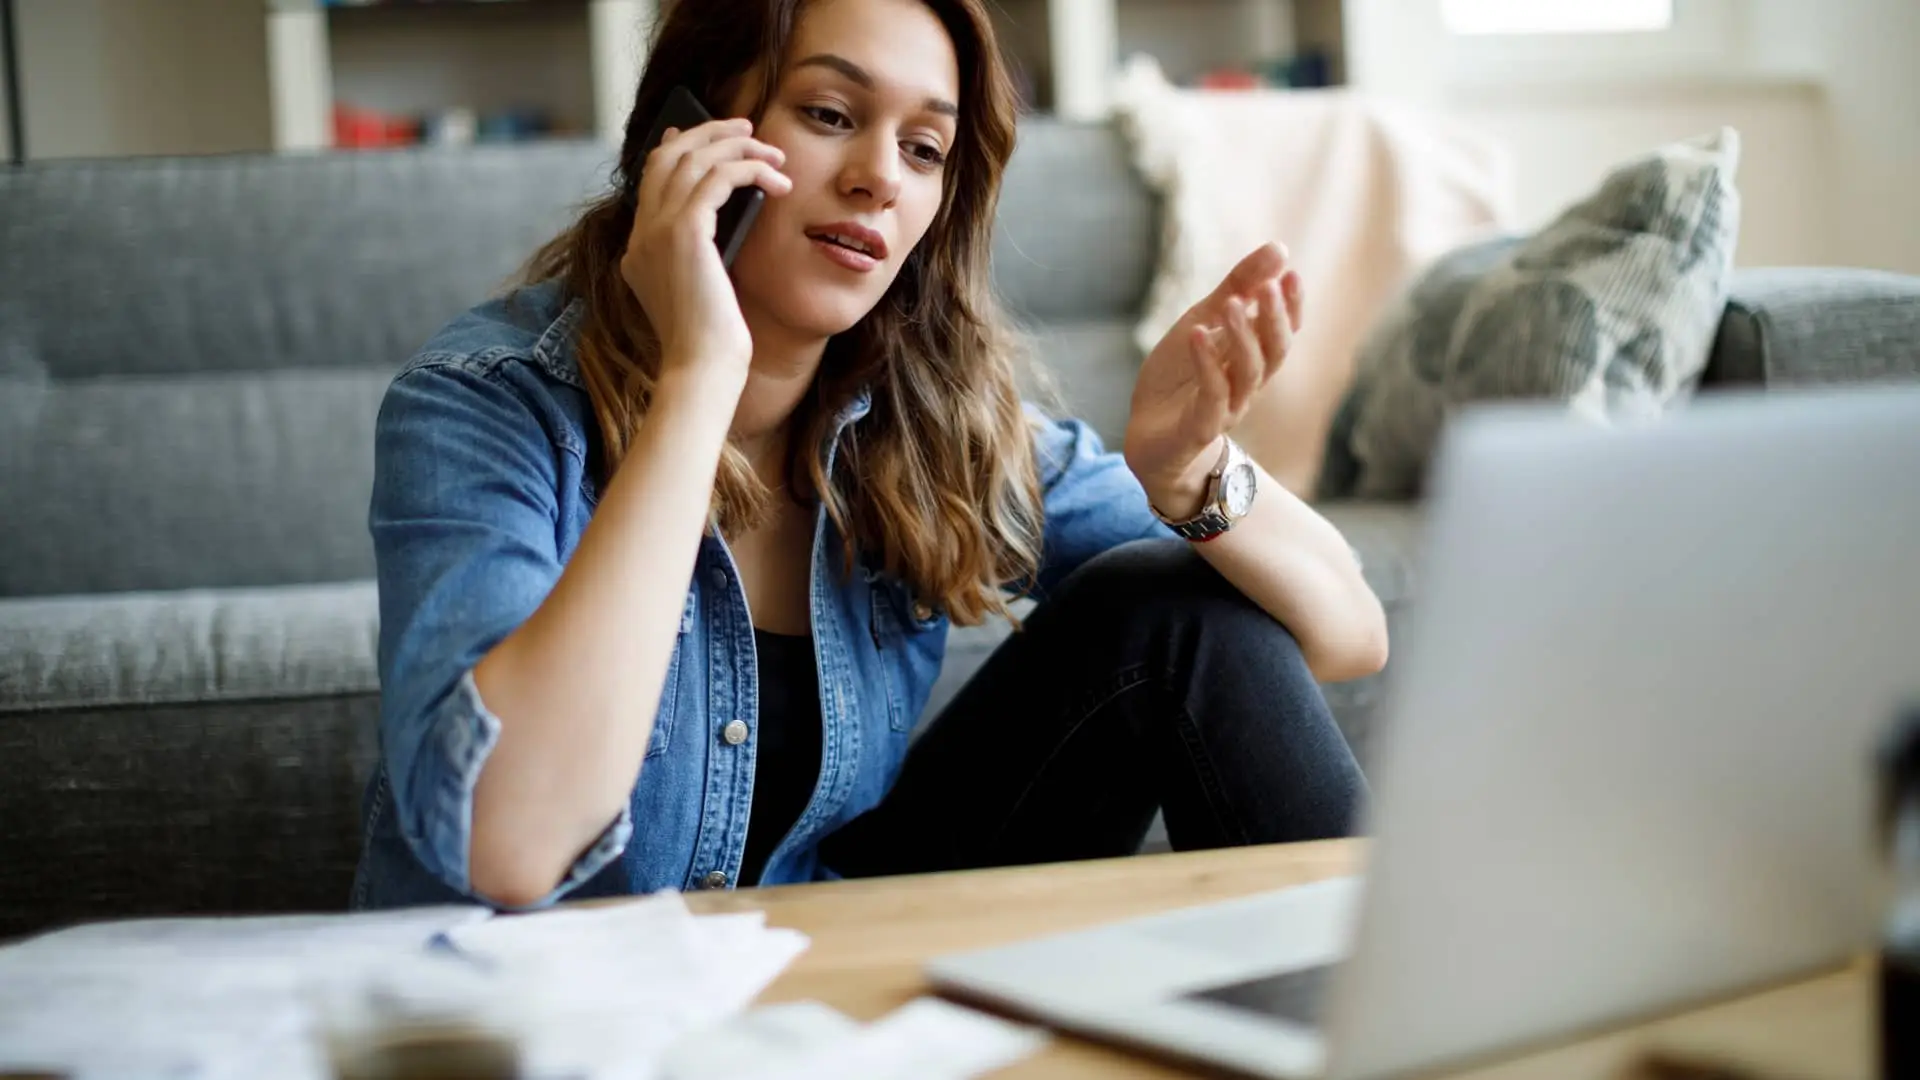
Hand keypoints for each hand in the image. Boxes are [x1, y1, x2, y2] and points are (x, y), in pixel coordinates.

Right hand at [620, 117, 791, 381]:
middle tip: (748, 128)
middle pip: (668, 155)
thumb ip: (703, 253)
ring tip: (774, 154)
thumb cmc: (713, 342)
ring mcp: (657, 230)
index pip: (653, 177)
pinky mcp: (684, 232)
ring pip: (693, 158)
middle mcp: (641, 234)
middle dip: (710, 133)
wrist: (703, 367)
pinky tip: (777, 180)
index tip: (708, 135)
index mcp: (640, 248)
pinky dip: (750, 169)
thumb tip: (728, 218)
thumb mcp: (703, 289)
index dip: (681, 147)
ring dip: (738, 147)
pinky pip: (718, 177)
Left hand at [1123, 243, 1302, 514]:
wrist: (1148, 437)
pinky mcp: (1200, 427)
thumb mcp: (1204, 320)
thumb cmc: (1180, 378)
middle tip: (1270, 285)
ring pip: (1248, 373)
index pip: (1283, 331)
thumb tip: (1280, 248)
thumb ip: (1238, 287)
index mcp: (1251, 357)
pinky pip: (1212, 396)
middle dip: (1275, 318)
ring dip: (1243, 336)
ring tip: (1233, 305)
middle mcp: (1247, 384)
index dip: (1291, 306)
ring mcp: (1226, 407)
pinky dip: (1207, 364)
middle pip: (1274, 351)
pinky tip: (1198, 335)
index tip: (1291, 273)